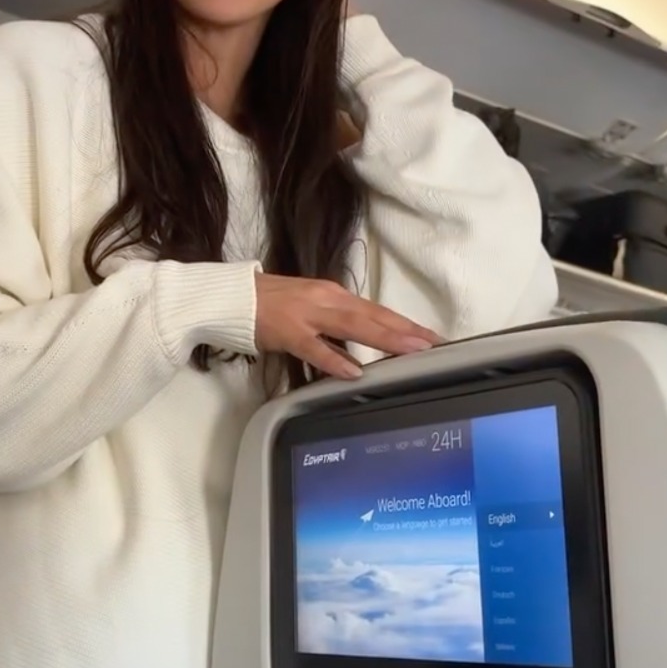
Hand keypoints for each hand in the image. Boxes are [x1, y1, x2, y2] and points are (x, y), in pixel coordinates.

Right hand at [255, 274, 441, 380]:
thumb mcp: (311, 309)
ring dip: (384, 338)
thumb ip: (336, 327)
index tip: (431, 337)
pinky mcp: (288, 332)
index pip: (377, 310)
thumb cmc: (270, 303)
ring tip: (410, 350)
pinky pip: (315, 348)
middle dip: (406, 331)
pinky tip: (353, 372)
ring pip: (353, 326)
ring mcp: (308, 315)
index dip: (405, 324)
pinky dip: (335, 360)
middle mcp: (327, 300)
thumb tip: (360, 350)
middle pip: (374, 316)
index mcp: (333, 295)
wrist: (232, 296)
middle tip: (434, 344)